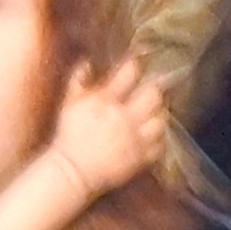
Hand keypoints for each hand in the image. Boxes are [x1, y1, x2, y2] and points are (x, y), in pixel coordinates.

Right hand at [50, 56, 168, 201]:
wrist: (72, 170)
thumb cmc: (69, 135)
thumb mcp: (69, 104)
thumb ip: (78, 80)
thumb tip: (88, 62)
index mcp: (106, 100)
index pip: (129, 72)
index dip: (137, 63)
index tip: (139, 59)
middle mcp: (124, 116)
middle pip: (154, 95)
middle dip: (155, 90)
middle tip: (151, 91)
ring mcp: (135, 138)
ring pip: (161, 120)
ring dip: (159, 115)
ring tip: (153, 114)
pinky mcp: (140, 158)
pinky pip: (160, 145)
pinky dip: (159, 139)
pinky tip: (151, 136)